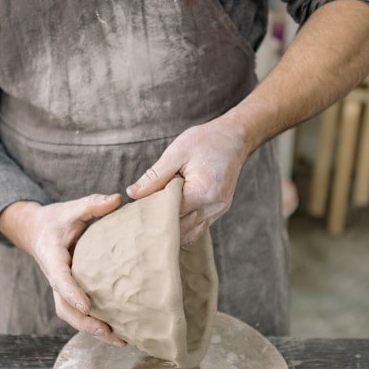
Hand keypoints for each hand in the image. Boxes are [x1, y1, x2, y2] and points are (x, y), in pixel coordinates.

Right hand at [0, 194, 125, 345]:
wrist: (36, 231)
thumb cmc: (56, 220)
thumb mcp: (71, 209)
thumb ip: (92, 204)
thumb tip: (118, 198)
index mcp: (52, 258)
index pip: (60, 279)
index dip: (72, 293)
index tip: (87, 305)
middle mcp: (55, 278)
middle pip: (64, 308)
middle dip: (85, 323)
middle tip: (108, 331)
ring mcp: (61, 289)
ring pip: (71, 316)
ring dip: (93, 330)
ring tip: (121, 340)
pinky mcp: (70, 293)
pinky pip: (80, 314)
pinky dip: (96, 325)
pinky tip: (120, 333)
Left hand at [126, 115, 250, 243]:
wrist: (235, 138)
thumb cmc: (206, 141)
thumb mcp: (177, 153)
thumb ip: (155, 176)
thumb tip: (132, 193)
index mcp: (202, 192)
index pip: (169, 212)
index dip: (151, 213)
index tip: (134, 210)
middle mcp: (213, 206)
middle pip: (179, 226)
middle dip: (160, 223)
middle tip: (139, 218)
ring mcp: (218, 210)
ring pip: (189, 231)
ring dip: (172, 228)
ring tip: (154, 218)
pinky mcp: (219, 210)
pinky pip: (199, 227)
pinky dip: (185, 226)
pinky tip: (171, 220)